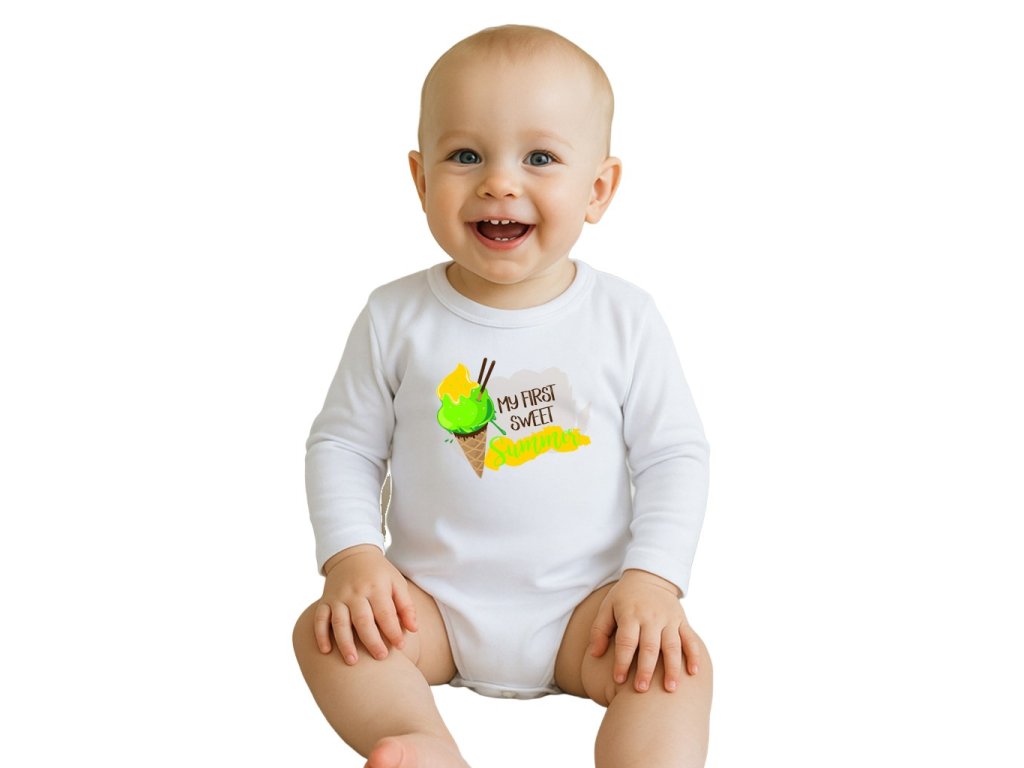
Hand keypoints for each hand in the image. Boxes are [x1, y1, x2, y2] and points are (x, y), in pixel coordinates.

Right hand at [313, 544, 417, 663]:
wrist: (352, 554)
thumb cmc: (379, 574)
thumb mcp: (396, 582)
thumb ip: (406, 606)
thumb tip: (414, 629)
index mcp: (376, 587)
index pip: (385, 613)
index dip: (393, 631)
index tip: (401, 646)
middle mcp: (355, 592)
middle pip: (363, 620)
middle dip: (372, 641)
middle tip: (381, 657)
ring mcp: (338, 597)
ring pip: (339, 622)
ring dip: (345, 643)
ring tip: (352, 662)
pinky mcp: (325, 601)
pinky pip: (320, 619)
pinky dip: (321, 635)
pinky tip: (326, 651)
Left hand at [589, 569, 701, 692]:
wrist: (650, 576)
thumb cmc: (624, 597)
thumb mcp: (607, 607)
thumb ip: (599, 630)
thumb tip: (594, 654)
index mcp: (630, 614)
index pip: (626, 641)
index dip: (622, 661)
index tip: (618, 679)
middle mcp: (651, 617)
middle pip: (650, 646)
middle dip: (646, 669)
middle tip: (641, 690)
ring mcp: (669, 619)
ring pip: (672, 646)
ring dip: (672, 668)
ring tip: (670, 689)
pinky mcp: (681, 621)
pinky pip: (690, 639)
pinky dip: (694, 655)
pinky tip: (693, 672)